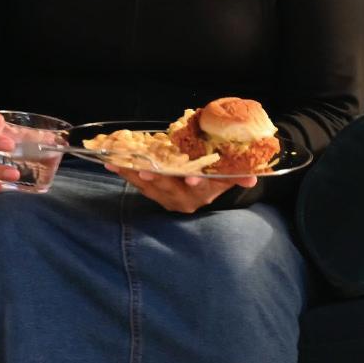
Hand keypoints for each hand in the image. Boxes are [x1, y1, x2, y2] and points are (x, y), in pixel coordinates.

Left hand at [104, 163, 256, 212]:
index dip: (197, 183)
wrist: (201, 193)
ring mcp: (166, 198)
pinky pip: (137, 185)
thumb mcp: (227, 178)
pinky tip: (110, 164)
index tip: (193, 179)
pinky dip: (124, 173)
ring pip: (149, 186)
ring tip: (117, 163)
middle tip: (145, 170)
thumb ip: (238, 175)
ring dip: (133, 174)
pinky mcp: (152, 194)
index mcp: (203, 192)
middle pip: (170, 188)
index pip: (202, 188)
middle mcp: (183, 199)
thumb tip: (253, 176)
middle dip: (157, 178)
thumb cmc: (214, 179)